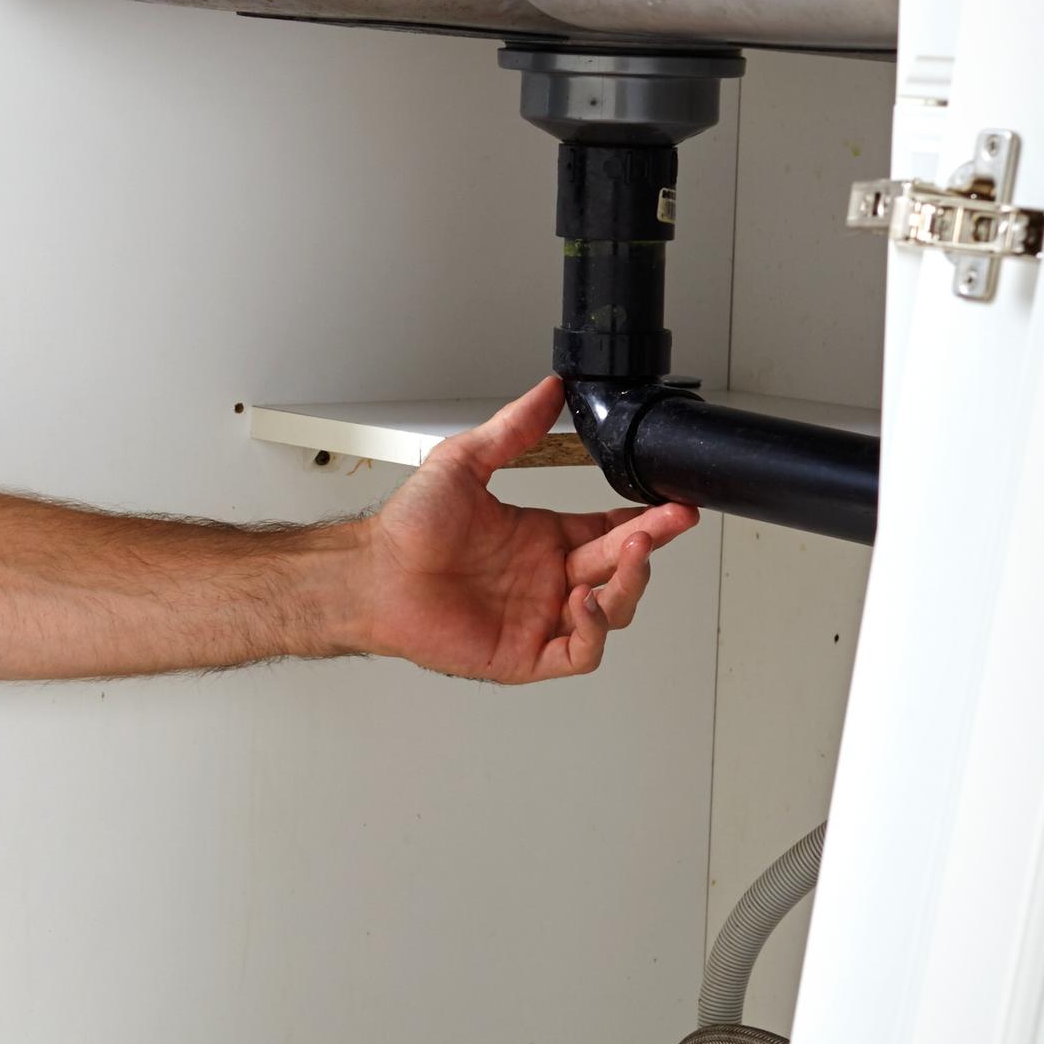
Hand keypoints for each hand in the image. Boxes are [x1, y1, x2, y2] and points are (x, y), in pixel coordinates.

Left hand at [356, 378, 698, 683]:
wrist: (373, 574)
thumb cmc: (407, 529)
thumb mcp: (465, 462)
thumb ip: (513, 428)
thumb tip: (548, 389)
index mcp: (542, 537)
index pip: (611, 530)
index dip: (646, 520)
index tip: (671, 504)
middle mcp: (547, 578)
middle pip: (622, 567)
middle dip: (652, 544)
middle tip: (670, 520)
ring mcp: (540, 618)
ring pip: (613, 611)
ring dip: (629, 584)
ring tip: (629, 554)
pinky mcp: (526, 654)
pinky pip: (580, 652)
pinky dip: (594, 631)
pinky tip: (586, 600)